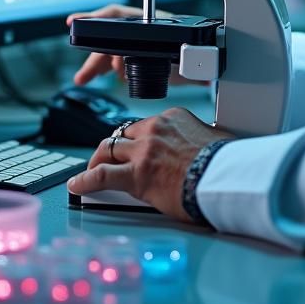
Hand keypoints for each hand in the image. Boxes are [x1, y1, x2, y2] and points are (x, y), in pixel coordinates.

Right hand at [65, 3, 187, 86]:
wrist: (206, 66)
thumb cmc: (197, 55)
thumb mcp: (185, 58)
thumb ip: (175, 60)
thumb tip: (169, 64)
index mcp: (149, 23)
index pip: (117, 14)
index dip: (94, 17)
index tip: (74, 21)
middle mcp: (140, 30)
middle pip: (109, 39)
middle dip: (95, 57)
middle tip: (82, 75)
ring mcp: (137, 43)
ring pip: (110, 51)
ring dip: (96, 66)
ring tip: (82, 79)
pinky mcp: (138, 57)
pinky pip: (116, 60)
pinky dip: (106, 68)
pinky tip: (99, 76)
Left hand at [66, 107, 233, 220]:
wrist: (226, 177)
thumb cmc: (227, 163)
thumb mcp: (216, 139)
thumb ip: (204, 139)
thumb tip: (214, 145)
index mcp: (174, 117)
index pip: (144, 125)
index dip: (135, 140)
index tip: (134, 149)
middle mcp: (155, 129)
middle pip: (121, 135)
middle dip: (111, 148)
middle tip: (106, 160)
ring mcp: (143, 150)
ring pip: (108, 150)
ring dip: (97, 161)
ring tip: (90, 172)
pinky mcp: (136, 175)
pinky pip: (101, 175)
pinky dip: (85, 180)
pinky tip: (77, 185)